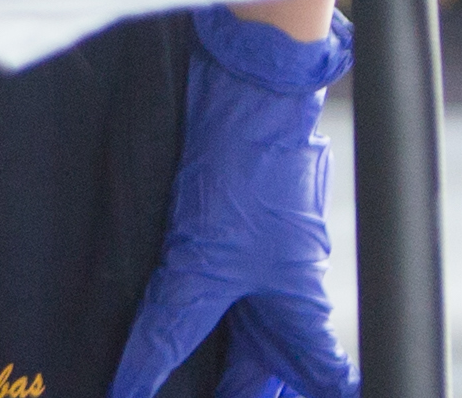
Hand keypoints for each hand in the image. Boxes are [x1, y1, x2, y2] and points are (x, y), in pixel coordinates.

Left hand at [114, 5, 357, 397]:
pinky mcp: (221, 240)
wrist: (242, 93)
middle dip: (226, 389)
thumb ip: (169, 331)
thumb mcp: (201, 265)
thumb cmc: (248, 175)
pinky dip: (175, 314)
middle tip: (166, 395)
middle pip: (261, 374)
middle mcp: (283, 300)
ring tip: (146, 376)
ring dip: (190, 354)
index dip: (328, 397)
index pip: (327, 384)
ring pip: (225, 335)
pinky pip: (201, 293)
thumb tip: (133, 384)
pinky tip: (141, 326)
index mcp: (302, 318)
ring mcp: (253, 269)